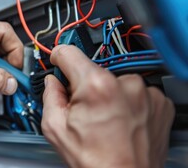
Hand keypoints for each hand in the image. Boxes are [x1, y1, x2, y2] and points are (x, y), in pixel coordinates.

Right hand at [42, 45, 173, 167]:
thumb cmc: (96, 161)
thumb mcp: (56, 128)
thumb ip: (50, 96)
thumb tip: (53, 82)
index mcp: (96, 86)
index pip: (70, 53)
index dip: (59, 58)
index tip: (59, 62)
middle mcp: (126, 83)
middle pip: (93, 70)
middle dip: (85, 85)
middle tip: (86, 110)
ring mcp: (147, 93)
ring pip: (115, 81)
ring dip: (109, 94)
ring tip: (107, 119)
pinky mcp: (160, 102)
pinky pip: (136, 92)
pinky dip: (128, 102)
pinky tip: (123, 121)